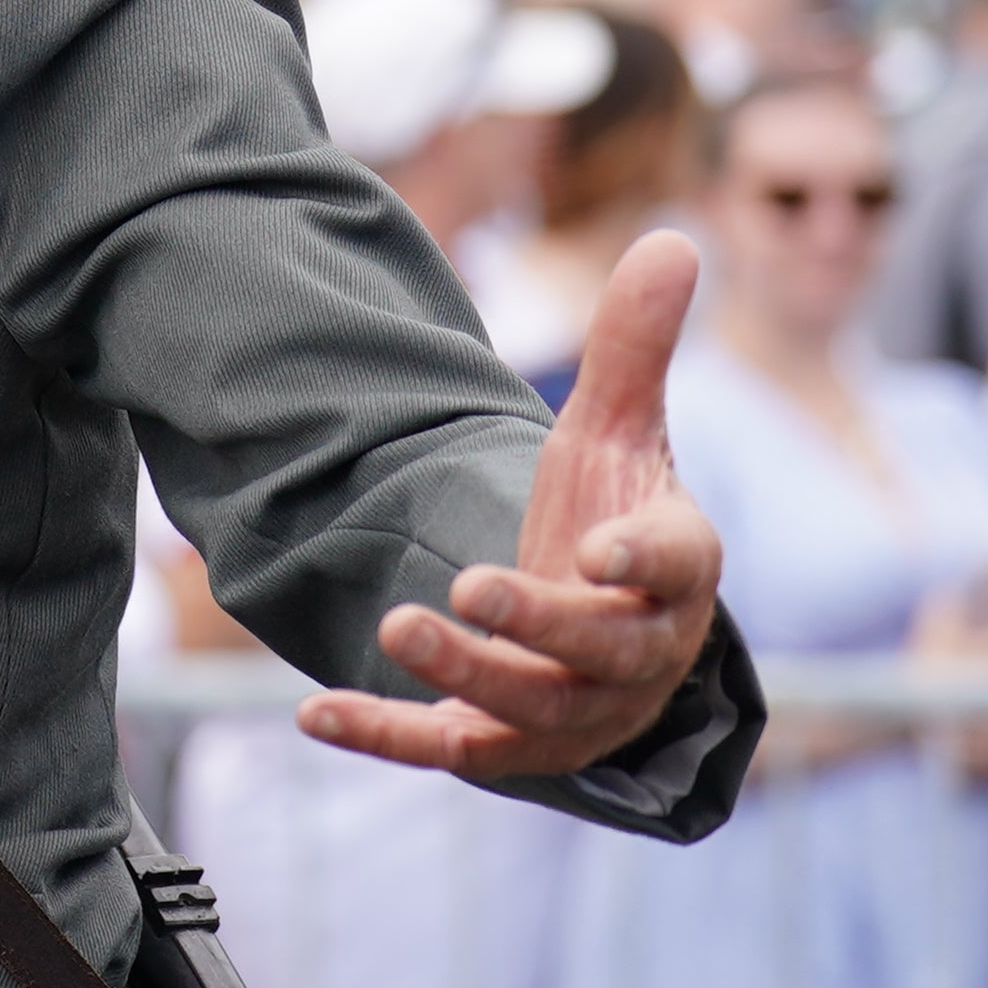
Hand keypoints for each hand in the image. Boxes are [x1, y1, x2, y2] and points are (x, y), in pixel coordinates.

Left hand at [297, 232, 723, 784]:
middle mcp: (635, 654)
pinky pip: (450, 749)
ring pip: (529, 711)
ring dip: (464, 677)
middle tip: (464, 587)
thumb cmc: (613, 517)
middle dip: (535, 626)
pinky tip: (312, 712)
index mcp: (674, 571)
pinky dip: (385, 737)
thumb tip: (670, 238)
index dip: (644, 563)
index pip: (675, 568)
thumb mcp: (617, 431)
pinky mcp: (506, 745)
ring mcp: (573, 709)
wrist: (598, 626)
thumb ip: (633, 347)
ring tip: (396, 626)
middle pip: (598, 652)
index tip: (599, 548)